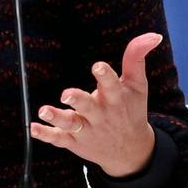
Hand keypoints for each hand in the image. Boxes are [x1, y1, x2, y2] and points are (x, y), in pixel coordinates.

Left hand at [30, 32, 161, 176]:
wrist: (131, 152)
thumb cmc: (131, 111)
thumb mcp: (137, 85)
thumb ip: (137, 58)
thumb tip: (153, 35)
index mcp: (116, 99)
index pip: (111, 85)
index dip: (104, 75)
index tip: (97, 66)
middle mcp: (100, 115)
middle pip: (88, 106)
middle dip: (78, 100)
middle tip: (66, 94)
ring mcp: (86, 129)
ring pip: (70, 123)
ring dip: (57, 117)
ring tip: (44, 111)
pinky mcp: (74, 141)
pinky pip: (58, 139)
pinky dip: (46, 134)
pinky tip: (33, 128)